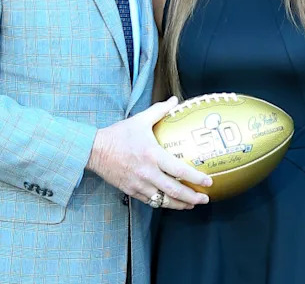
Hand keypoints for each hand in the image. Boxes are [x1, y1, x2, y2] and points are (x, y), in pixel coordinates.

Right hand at [87, 96, 211, 209]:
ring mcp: (139, 184)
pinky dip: (163, 203)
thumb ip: (159, 110)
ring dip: (180, 205)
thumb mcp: (140, 120)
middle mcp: (148, 172)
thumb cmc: (119, 134)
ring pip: (163, 200)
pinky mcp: (131, 191)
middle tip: (204, 199)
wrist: (95, 150)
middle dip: (192, 197)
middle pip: (174, 191)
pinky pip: (151, 201)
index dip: (196, 178)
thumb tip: (175, 100)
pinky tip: (171, 203)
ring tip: (191, 205)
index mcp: (152, 155)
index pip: (179, 170)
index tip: (208, 181)